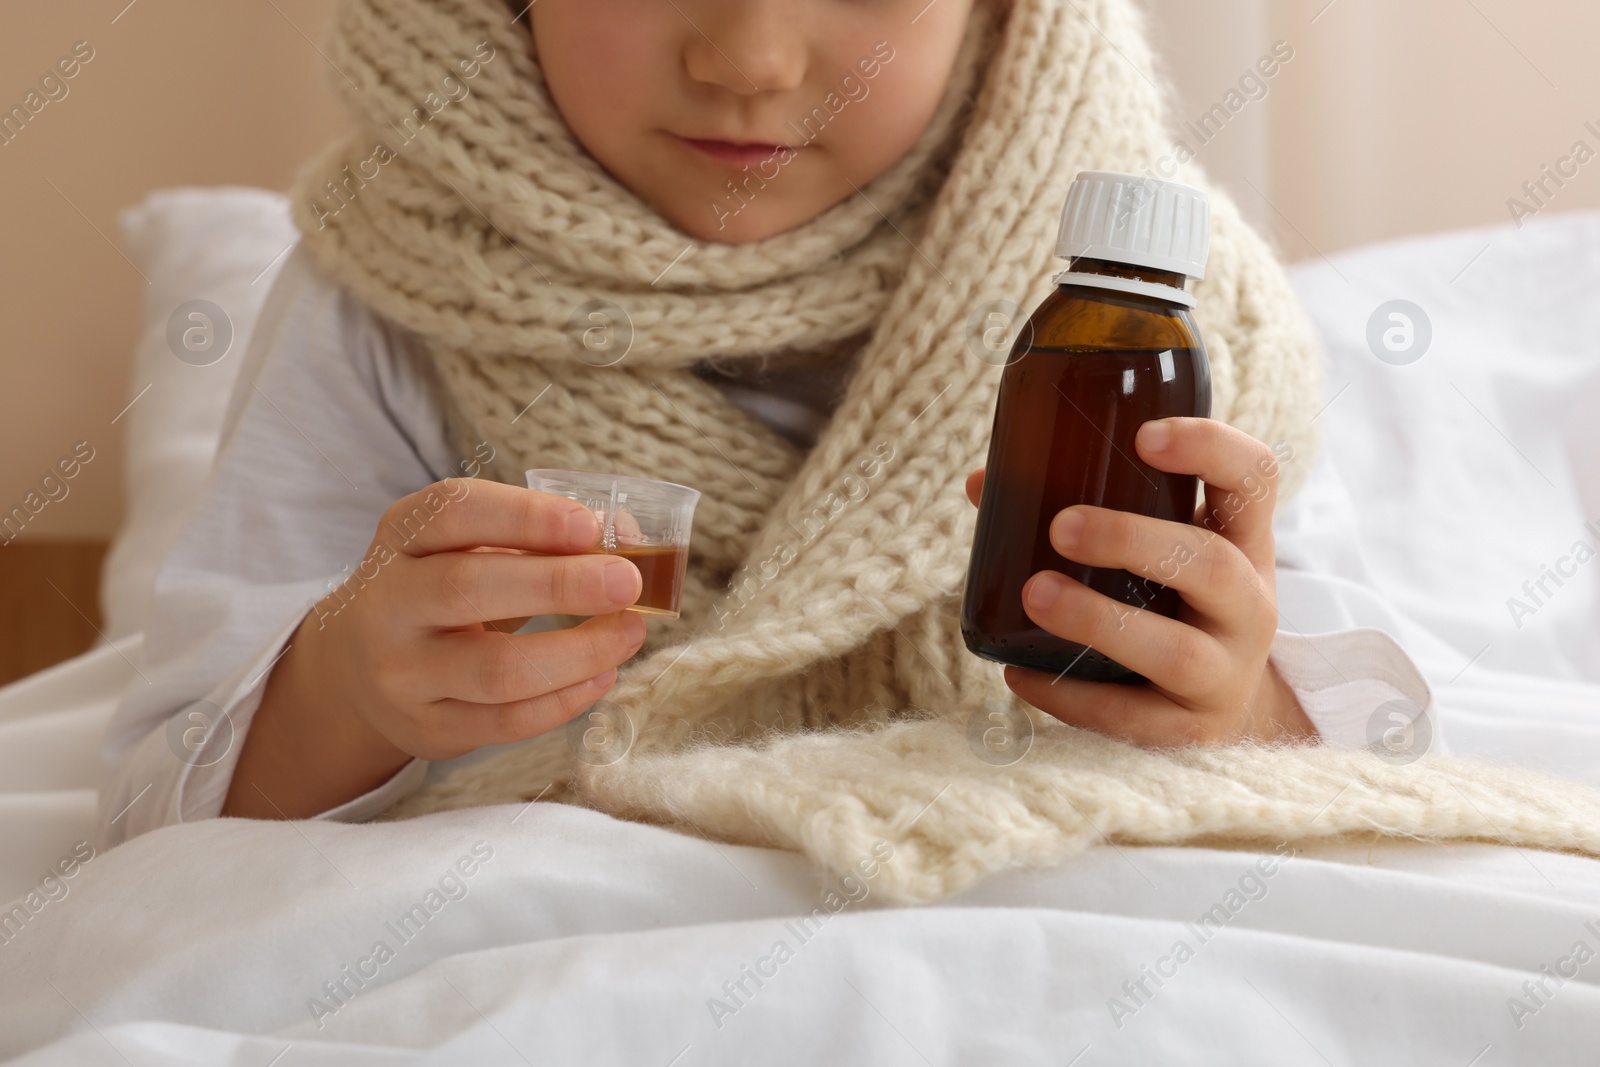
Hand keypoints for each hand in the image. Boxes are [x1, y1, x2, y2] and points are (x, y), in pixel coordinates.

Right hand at [223, 479, 646, 818]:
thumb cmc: (437, 591)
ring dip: (578, 652)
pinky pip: (505, 723)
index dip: (525, 516)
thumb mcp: (465, 547)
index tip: (590, 527)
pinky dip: (564, 701)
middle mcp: (388, 602)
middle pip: (468, 589)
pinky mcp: (425, 727)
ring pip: (495, 670)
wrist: (359, 668)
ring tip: (630, 634)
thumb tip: (629, 536)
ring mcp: (401, 672)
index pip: (454, 512)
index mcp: (401, 536)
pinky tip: (602, 676)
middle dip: (559, 585)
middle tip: (627, 583)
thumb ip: (539, 535)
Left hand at [964, 417, 1315, 746]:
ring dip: (1099, 620)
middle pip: (1212, 564)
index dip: (1211, 447)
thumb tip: (982, 483)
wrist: (1222, 708)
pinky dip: (1068, 696)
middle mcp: (1249, 605)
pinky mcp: (1190, 732)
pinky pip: (1130, 717)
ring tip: (1034, 593)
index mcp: (1243, 541)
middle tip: (1060, 526)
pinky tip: (1019, 674)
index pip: (1256, 478)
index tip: (1144, 435)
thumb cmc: (1173, 603)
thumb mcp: (1158, 550)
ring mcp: (1226, 674)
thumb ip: (1085, 507)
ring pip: (1176, 651)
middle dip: (1133, 540)